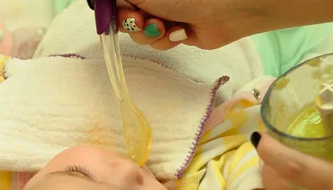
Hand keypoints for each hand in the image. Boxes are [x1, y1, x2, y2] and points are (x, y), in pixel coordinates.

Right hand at [115, 0, 269, 49]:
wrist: (230, 9)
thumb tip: (102, 2)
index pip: (116, 2)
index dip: (114, 12)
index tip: (118, 17)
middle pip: (125, 18)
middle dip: (133, 23)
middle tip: (143, 21)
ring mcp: (165, 14)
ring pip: (142, 34)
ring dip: (151, 34)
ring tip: (166, 27)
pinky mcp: (177, 32)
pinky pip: (160, 43)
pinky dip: (167, 40)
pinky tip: (181, 32)